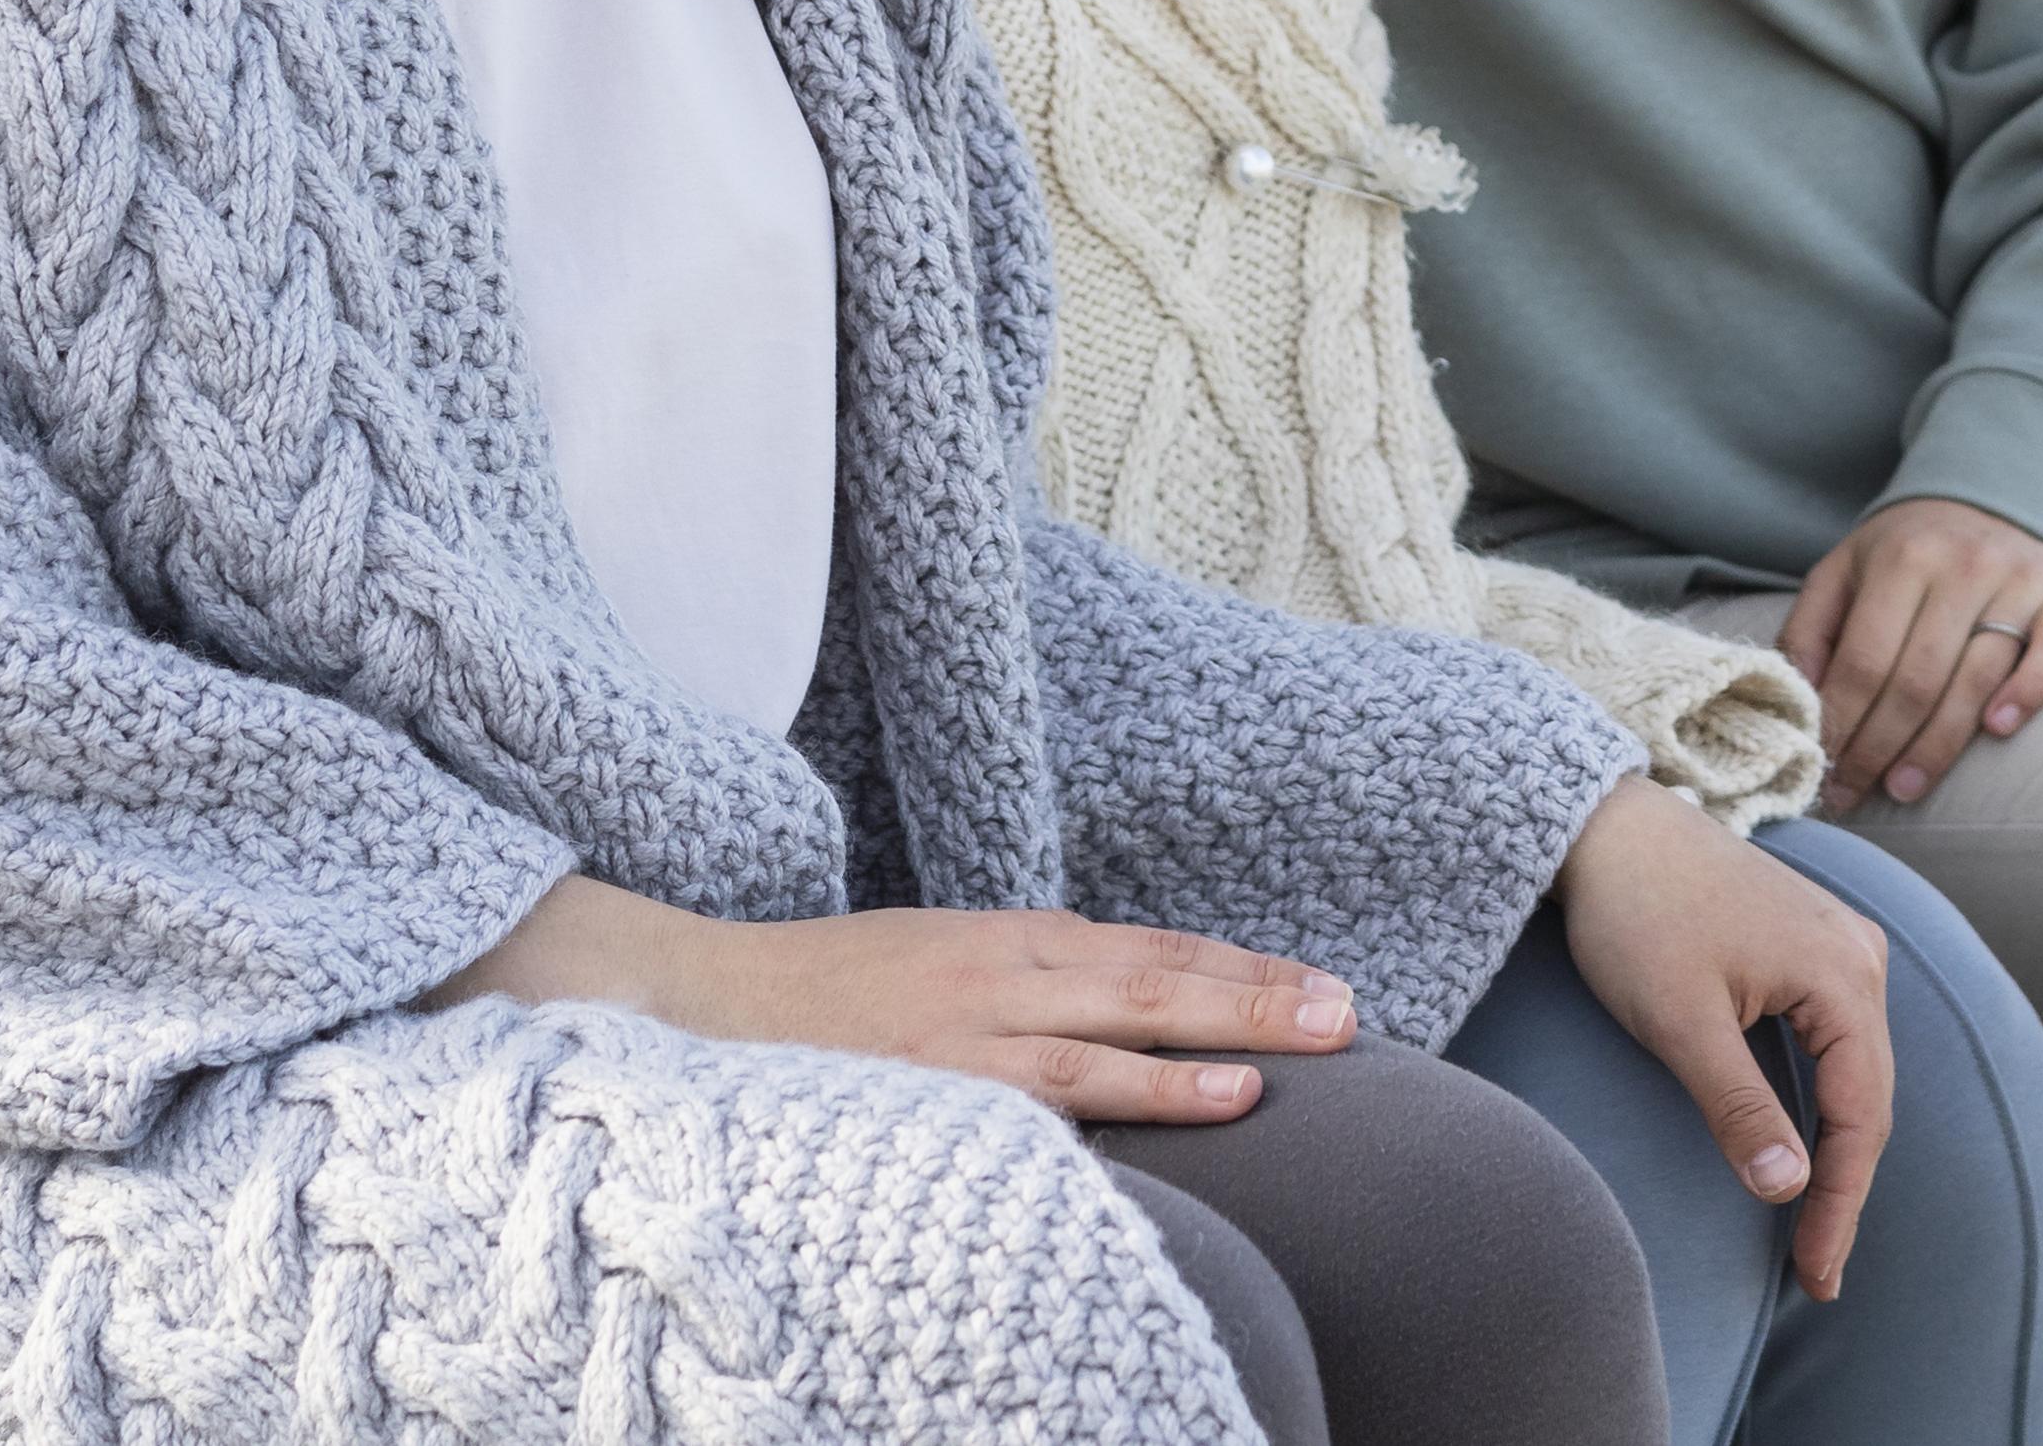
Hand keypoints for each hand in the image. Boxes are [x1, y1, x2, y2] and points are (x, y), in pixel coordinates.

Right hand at [426, 874, 1355, 1124]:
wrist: (692, 1000)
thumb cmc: (823, 1002)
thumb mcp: (939, 971)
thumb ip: (1026, 993)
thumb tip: (1115, 1018)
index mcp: (1009, 941)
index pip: (1150, 952)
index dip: (1238, 968)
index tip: (1321, 986)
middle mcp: (1002, 973)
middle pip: (1154, 980)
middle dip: (1257, 996)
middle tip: (1350, 1013)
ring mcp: (969, 1029)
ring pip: (1114, 1032)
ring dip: (1211, 1045)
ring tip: (1295, 1060)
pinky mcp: (933, 1080)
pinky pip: (1043, 1093)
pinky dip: (1126, 1092)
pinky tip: (1197, 1100)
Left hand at [1557, 780, 1897, 1298]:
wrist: (1606, 826)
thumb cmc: (1637, 915)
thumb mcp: (1679, 1022)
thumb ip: (1738, 1106)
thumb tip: (1789, 1189)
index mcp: (1842, 974)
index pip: (1861, 1115)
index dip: (1841, 1202)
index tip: (1817, 1275)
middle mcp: (1859, 957)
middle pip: (1869, 1096)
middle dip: (1844, 1187)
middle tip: (1816, 1271)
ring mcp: (1841, 946)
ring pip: (1856, 1069)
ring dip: (1839, 1145)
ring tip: (1816, 1221)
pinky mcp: (1812, 944)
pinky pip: (1838, 1038)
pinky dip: (1827, 1098)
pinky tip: (1808, 1139)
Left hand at [1783, 496, 2042, 811]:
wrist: (1996, 497)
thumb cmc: (1908, 550)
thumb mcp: (1845, 568)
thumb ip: (1810, 628)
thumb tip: (1795, 695)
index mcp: (1902, 559)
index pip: (1865, 660)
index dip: (1841, 722)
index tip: (1819, 768)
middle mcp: (1963, 567)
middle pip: (1917, 680)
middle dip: (1878, 748)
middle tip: (1852, 793)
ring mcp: (2020, 581)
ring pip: (1977, 679)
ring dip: (1938, 746)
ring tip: (1903, 788)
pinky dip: (2028, 692)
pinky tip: (1998, 730)